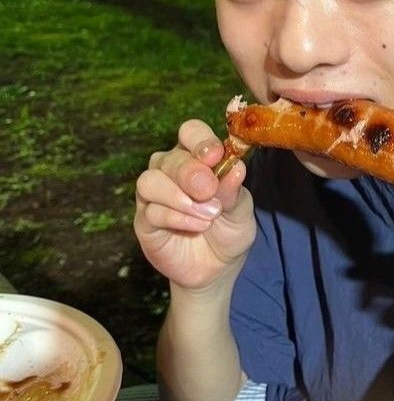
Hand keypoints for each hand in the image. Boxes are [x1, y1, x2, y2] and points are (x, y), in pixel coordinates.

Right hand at [134, 119, 255, 290]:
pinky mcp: (144, 221)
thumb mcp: (241, 210)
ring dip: (179, 197)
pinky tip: (197, 226)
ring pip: (150, 181)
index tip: (215, 154)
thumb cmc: (230, 229)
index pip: (190, 132)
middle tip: (209, 191)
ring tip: (208, 215)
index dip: (200, 140)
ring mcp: (155, 195)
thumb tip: (236, 168)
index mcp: (197, 157)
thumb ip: (234, 190)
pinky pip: (150, 211)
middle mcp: (171, 170)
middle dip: (191, 172)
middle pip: (170, 158)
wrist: (218, 268)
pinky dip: (176, 218)